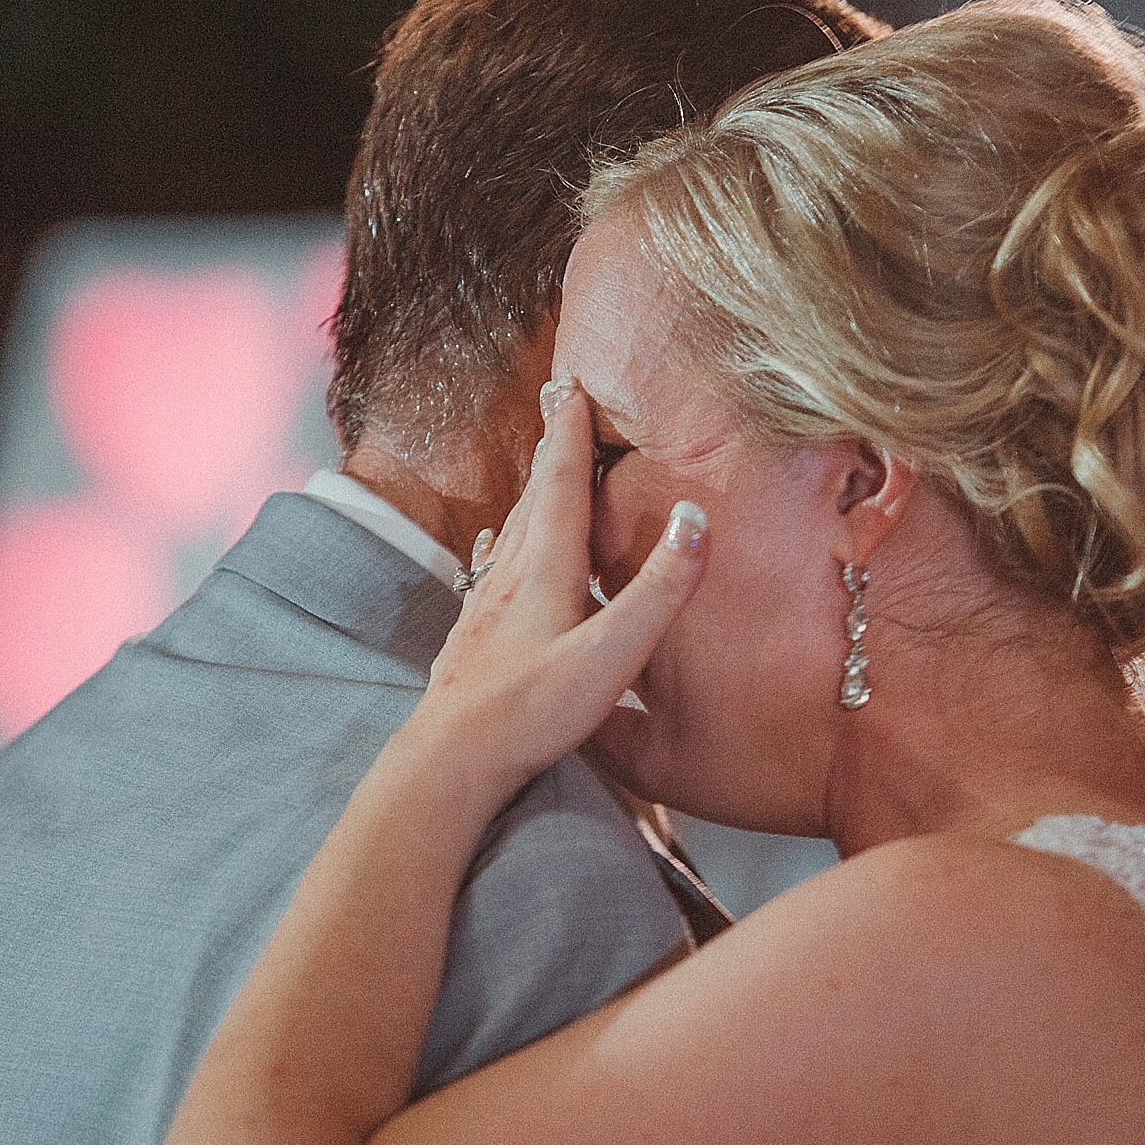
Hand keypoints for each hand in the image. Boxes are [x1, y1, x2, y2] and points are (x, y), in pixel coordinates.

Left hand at [416, 380, 706, 792]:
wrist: (449, 759)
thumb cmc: (531, 712)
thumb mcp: (610, 654)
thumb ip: (656, 591)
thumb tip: (695, 519)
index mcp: (545, 570)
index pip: (560, 484)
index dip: (569, 433)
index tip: (573, 385)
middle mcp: (510, 577)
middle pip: (534, 498)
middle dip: (552, 449)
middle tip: (560, 403)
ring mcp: (485, 607)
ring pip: (511, 532)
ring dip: (530, 493)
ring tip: (540, 467)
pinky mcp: (472, 638)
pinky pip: (491, 570)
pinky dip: (502, 543)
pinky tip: (493, 544)